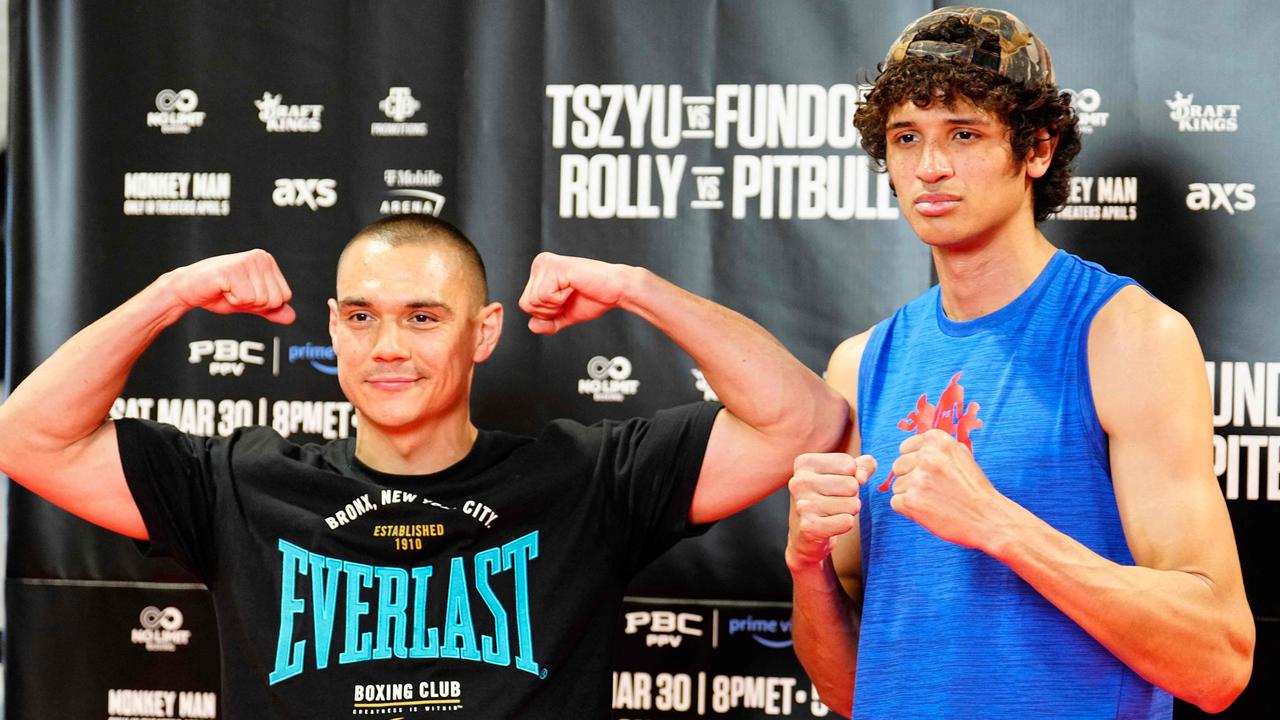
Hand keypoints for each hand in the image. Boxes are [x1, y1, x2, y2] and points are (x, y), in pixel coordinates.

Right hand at [168, 249, 295, 323]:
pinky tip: (221, 289)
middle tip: (234, 292)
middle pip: (275, 300)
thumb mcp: (250, 303)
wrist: (188, 290)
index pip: (284, 297)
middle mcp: (260, 256)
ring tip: (227, 290)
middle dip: (253, 304)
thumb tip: (292, 318)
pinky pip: (245, 299)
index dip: (263, 304)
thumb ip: (271, 309)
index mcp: (268, 261)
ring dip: (240, 301)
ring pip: (261, 300)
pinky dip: (232, 300)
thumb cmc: (219, 293)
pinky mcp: (233, 270)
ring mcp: (247, 261)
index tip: (244, 293)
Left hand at [518, 252, 630, 333]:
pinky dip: (560, 299)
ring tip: (572, 291)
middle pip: (526, 304)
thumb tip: (531, 326)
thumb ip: (547, 323)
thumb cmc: (594, 298)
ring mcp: (546, 263)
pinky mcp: (555, 267)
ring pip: (533, 301)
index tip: (566, 300)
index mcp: (539, 272)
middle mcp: (540, 263)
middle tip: (570, 297)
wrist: (615, 290)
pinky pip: (544, 296)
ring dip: (556, 304)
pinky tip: (573, 287)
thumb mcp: (564, 315)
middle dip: (550, 310)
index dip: (547, 313)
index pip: (525, 305)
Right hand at [786, 452, 876, 570]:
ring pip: (853, 504)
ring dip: (848, 511)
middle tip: (834, 502)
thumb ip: (864, 465)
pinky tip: (830, 525)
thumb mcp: (845, 474)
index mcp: (805, 463)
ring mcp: (802, 505)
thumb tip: (861, 477)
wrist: (807, 533)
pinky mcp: (809, 527)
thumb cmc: (828, 498)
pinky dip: (845, 525)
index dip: (851, 478)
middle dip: (851, 496)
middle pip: (852, 485)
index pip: (850, 465)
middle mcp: (799, 481)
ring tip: (831, 514)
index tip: (834, 486)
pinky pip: (847, 522)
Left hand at [888, 428, 1006, 549]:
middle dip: (910, 479)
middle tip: (933, 490)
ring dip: (910, 495)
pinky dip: (908, 510)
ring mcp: (918, 479)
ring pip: (897, 486)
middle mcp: (926, 456)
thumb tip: (914, 446)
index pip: (905, 449)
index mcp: (937, 440)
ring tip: (934, 501)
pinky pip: (895, 502)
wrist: (988, 518)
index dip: (915, 464)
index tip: (930, 474)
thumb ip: (938, 449)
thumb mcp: (962, 456)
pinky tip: (928, 511)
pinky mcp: (911, 501)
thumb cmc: (975, 489)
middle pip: (898, 466)